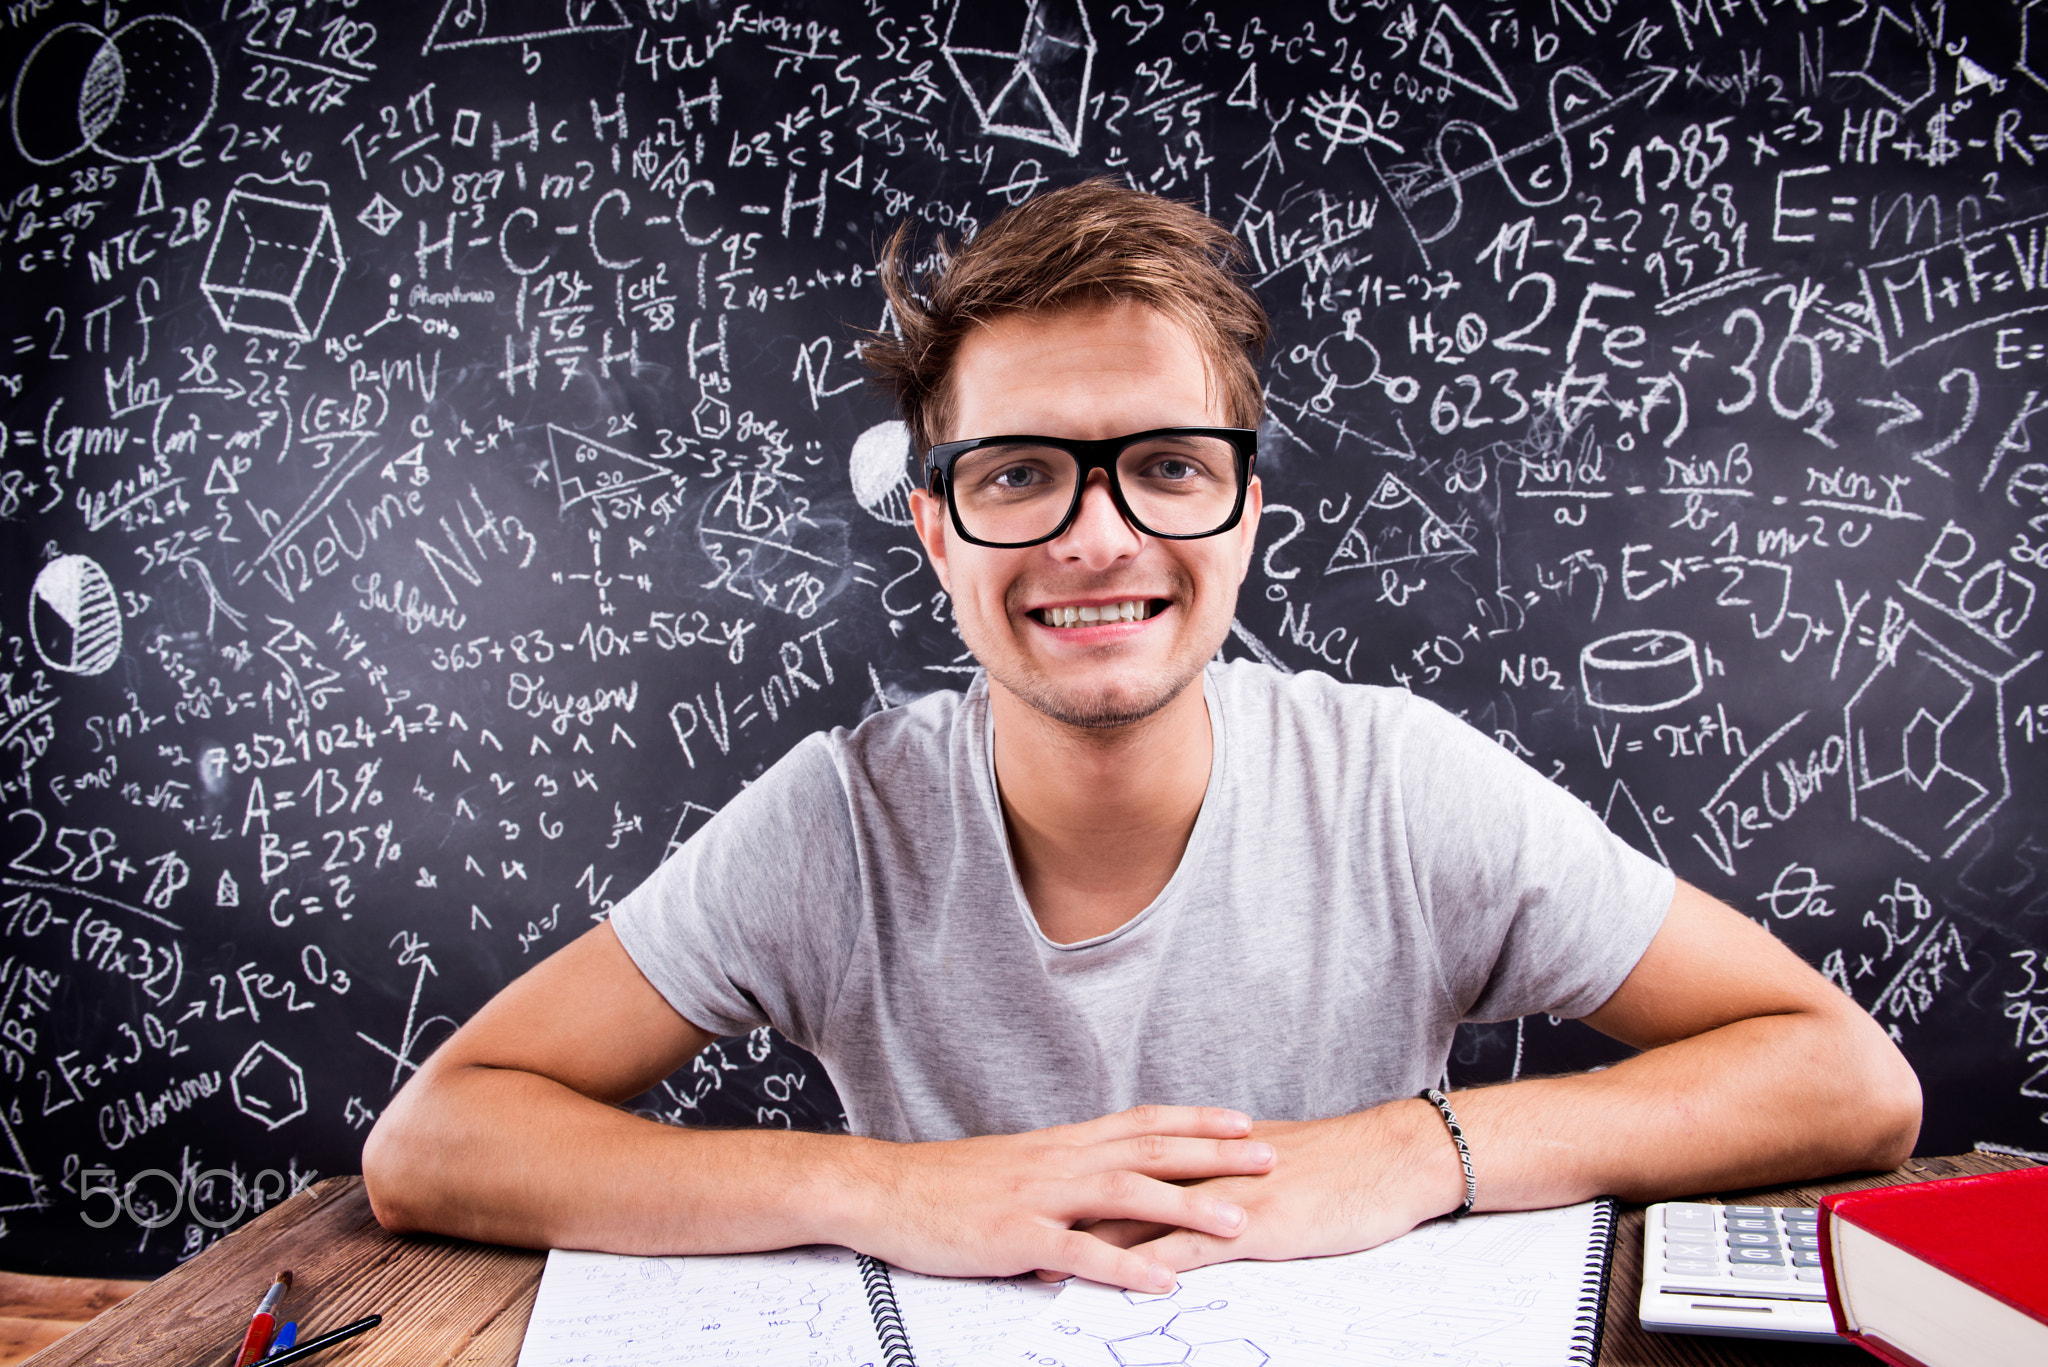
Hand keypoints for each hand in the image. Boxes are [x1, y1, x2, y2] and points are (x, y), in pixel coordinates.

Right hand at [844, 1105, 1276, 1291]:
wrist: (886, 1190)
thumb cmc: (950, 1185)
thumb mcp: (1018, 1167)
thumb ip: (1065, 1171)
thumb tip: (1107, 1179)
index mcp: (1062, 1143)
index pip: (1142, 1121)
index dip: (1196, 1120)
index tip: (1245, 1120)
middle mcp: (1060, 1160)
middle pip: (1150, 1149)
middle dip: (1214, 1153)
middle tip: (1270, 1157)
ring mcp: (1040, 1197)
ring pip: (1128, 1194)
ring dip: (1187, 1207)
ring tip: (1237, 1221)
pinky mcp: (1017, 1236)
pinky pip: (1081, 1252)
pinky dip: (1125, 1265)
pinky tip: (1161, 1280)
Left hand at [1051, 1099, 1466, 1275]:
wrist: (1394, 1157)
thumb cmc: (1343, 1164)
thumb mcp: (1275, 1160)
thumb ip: (1230, 1171)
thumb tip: (1198, 1185)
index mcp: (1207, 1152)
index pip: (1130, 1164)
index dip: (1081, 1184)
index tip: (1037, 1201)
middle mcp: (1205, 1167)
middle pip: (1119, 1190)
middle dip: (1067, 1213)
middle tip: (1016, 1232)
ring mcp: (1224, 1195)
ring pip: (1142, 1220)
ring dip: (1091, 1246)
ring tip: (1043, 1266)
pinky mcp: (1251, 1226)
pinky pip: (1190, 1249)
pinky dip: (1149, 1267)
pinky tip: (1119, 1284)